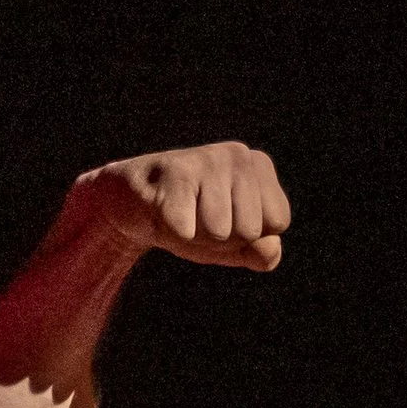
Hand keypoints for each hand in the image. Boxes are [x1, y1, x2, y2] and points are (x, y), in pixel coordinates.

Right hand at [74, 142, 291, 270]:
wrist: (129, 206)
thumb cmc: (190, 222)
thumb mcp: (233, 244)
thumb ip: (262, 253)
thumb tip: (270, 249)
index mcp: (259, 166)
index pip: (277, 223)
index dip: (248, 235)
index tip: (223, 218)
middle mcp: (239, 154)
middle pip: (251, 230)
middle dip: (222, 238)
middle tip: (197, 217)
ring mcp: (207, 159)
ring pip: (221, 232)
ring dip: (197, 236)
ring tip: (181, 213)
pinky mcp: (175, 172)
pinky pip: (189, 231)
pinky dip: (173, 233)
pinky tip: (162, 212)